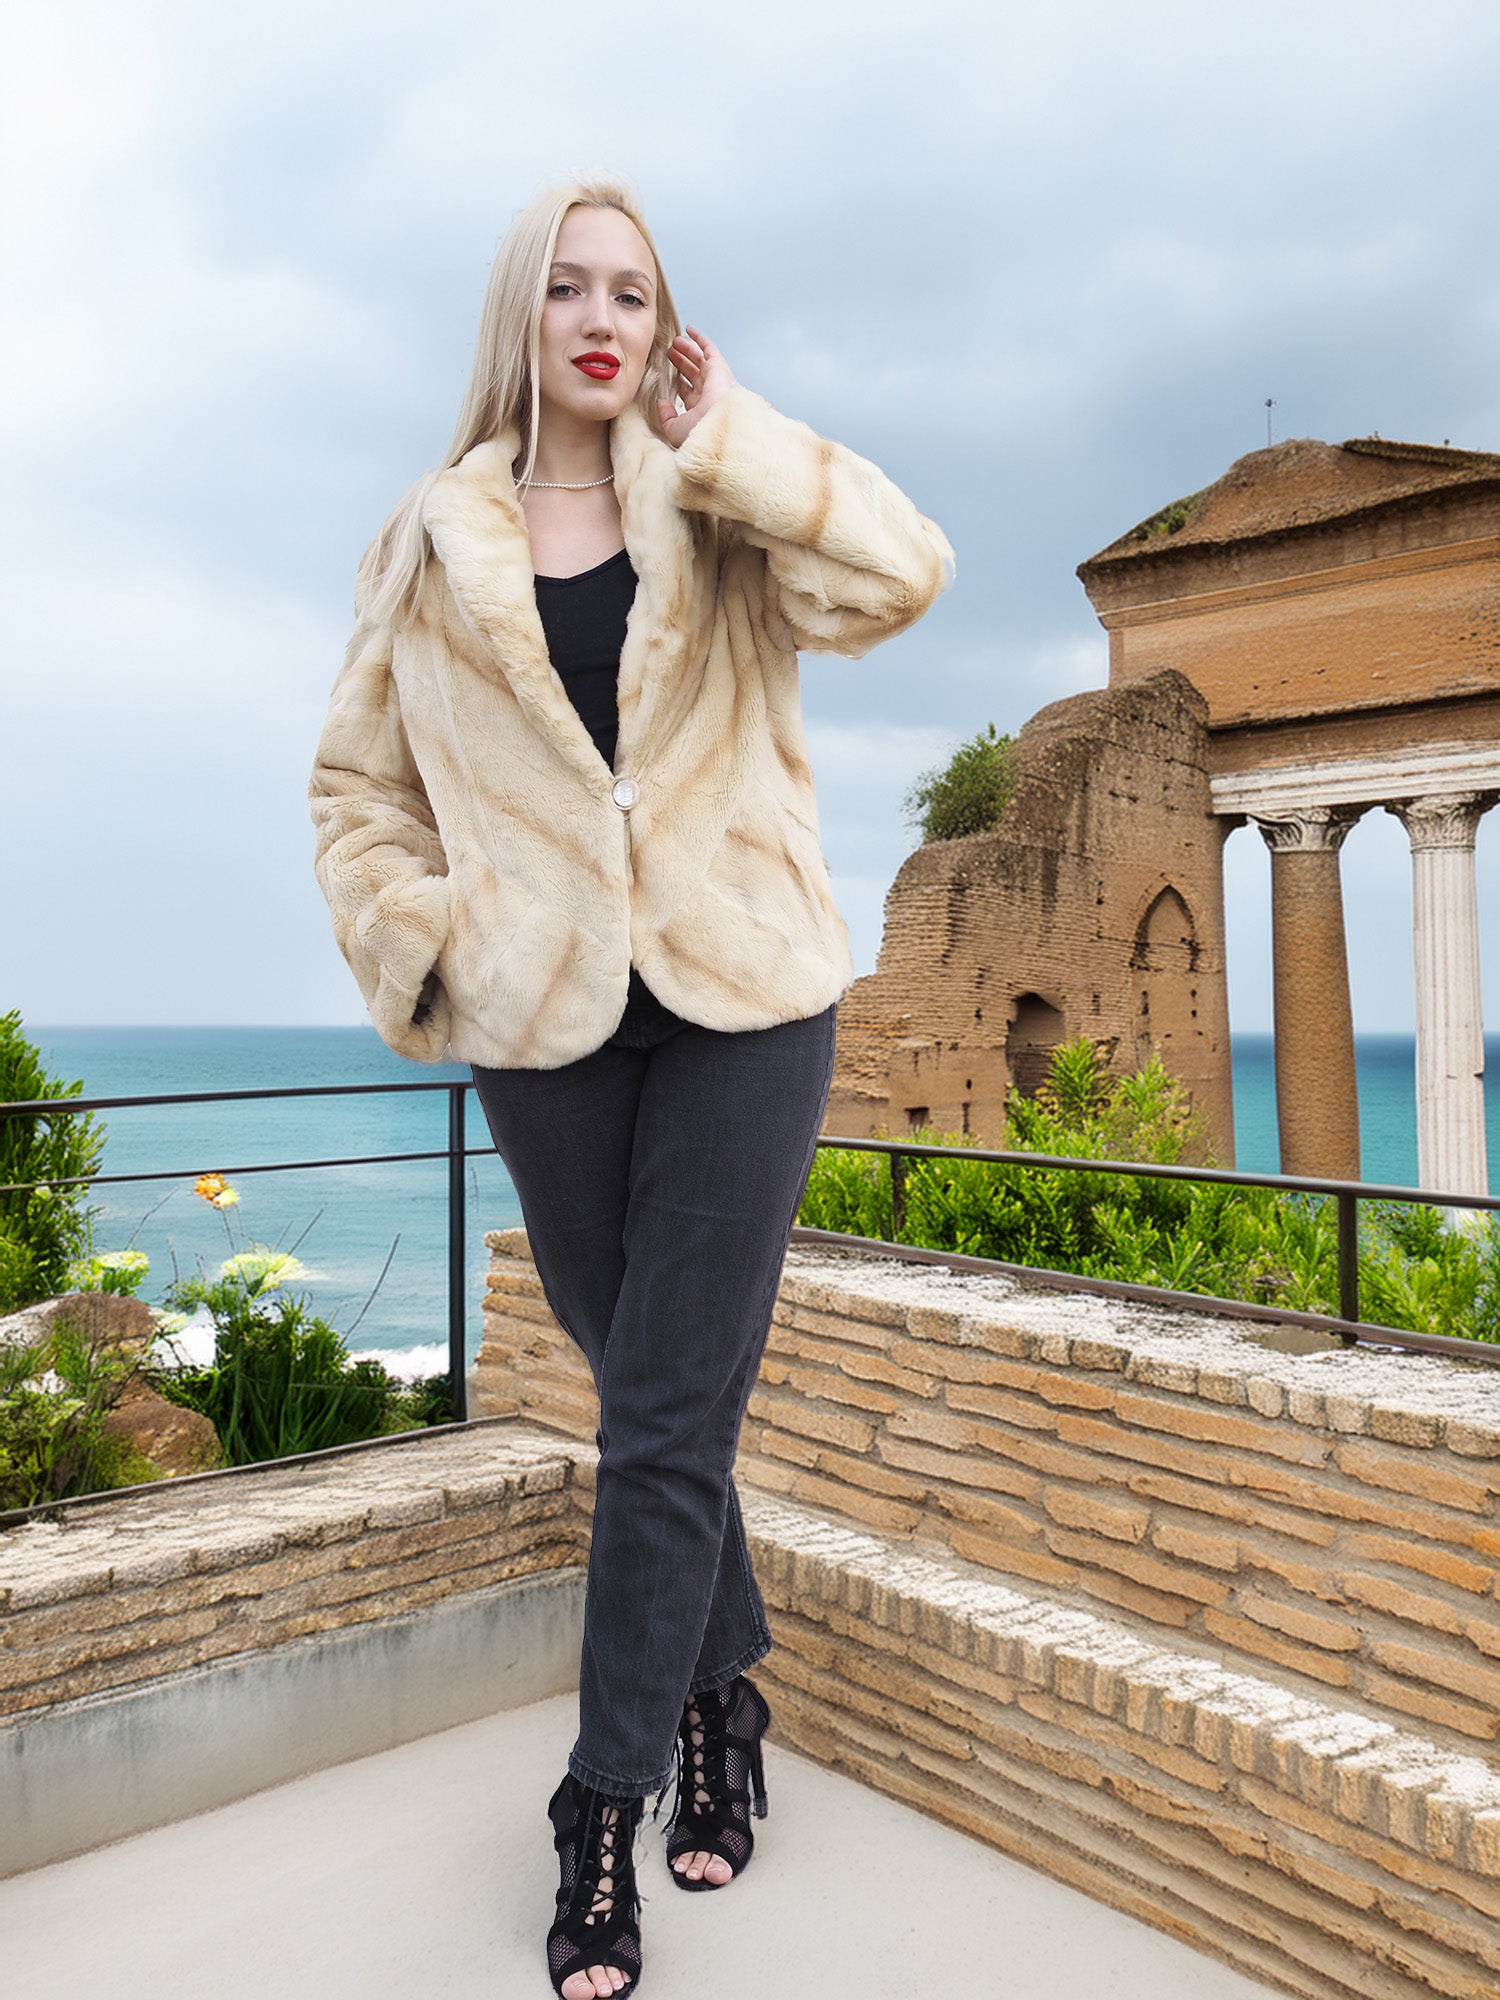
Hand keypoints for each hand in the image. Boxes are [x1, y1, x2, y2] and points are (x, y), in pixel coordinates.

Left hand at [657, 325, 735, 446]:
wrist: (717, 425)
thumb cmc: (699, 432)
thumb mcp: (674, 429)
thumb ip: (666, 416)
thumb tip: (661, 402)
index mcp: (700, 409)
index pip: (688, 392)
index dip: (678, 382)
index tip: (666, 375)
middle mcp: (708, 394)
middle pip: (693, 373)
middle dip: (682, 362)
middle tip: (670, 353)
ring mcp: (714, 379)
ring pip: (699, 359)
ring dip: (687, 349)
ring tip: (675, 342)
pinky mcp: (718, 367)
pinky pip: (708, 348)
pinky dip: (699, 338)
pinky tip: (689, 330)